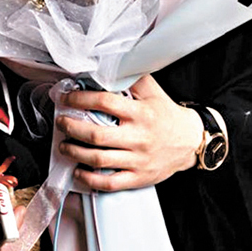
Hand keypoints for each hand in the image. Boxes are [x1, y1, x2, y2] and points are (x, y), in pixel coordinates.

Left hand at [55, 74, 203, 192]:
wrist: (190, 141)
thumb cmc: (167, 114)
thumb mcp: (153, 91)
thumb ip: (131, 78)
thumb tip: (105, 68)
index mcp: (140, 113)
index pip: (105, 103)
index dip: (81, 99)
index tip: (67, 98)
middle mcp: (138, 137)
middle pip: (97, 135)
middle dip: (72, 128)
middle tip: (61, 122)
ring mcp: (138, 159)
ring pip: (99, 160)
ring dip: (75, 153)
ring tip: (64, 146)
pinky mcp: (138, 177)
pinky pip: (110, 183)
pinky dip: (90, 179)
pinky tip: (79, 172)